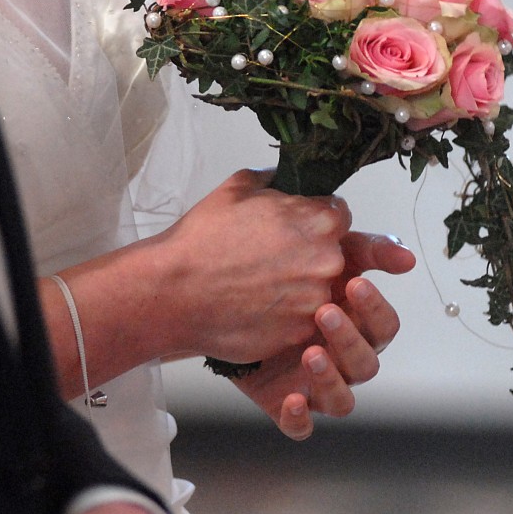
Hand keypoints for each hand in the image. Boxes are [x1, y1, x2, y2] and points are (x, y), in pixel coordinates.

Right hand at [152, 168, 351, 362]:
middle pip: (332, 255)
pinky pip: (301, 320)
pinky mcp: (298, 334)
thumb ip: (272, 179)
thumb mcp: (237, 188)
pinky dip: (284, 316)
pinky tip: (255, 307)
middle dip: (308, 255)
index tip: (293, 229)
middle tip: (270, 259)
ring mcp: (315, 302)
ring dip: (297, 288)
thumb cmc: (202, 240)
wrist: (173, 292)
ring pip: (317, 290)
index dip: (313, 221)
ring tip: (258, 286)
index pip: (339, 216)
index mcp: (319, 222)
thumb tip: (282, 180)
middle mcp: (327, 262)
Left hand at [233, 233, 414, 439]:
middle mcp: (344, 362)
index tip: (355, 284)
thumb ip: (371, 251)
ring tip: (310, 353)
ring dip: (330, 379)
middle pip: (366, 365)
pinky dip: (299, 420)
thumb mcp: (332, 254)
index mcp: (360, 328)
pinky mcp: (286, 404)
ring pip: (341, 401)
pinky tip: (291, 400)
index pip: (384, 327)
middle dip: (348, 340)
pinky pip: (300, 427)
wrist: (233, 294)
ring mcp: (317, 386)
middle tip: (324, 312)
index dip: (375, 310)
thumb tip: (408, 258)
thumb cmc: (295, 276)